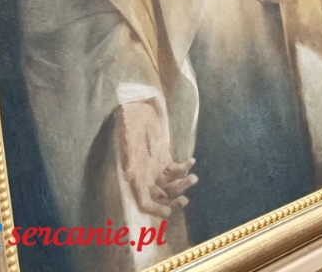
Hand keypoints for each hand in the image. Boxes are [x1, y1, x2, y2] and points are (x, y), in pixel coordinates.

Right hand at [115, 101, 196, 217]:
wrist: (137, 109)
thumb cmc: (130, 124)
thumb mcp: (128, 139)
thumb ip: (129, 158)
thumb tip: (128, 177)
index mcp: (135, 177)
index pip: (143, 200)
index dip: (154, 209)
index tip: (167, 212)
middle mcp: (145, 176)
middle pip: (159, 197)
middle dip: (172, 201)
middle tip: (185, 200)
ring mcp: (155, 169)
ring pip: (170, 186)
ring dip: (182, 185)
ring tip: (193, 178)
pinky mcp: (163, 159)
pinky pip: (175, 171)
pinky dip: (183, 169)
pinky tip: (191, 161)